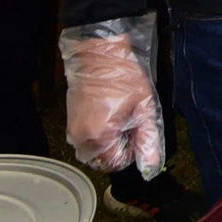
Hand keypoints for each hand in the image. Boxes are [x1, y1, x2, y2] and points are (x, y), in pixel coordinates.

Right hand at [62, 33, 163, 174]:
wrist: (99, 54)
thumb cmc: (124, 77)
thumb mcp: (144, 108)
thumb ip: (148, 140)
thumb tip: (151, 166)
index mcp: (100, 137)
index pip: (117, 163)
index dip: (131, 151)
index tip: (137, 132)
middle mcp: (81, 138)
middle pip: (103, 160)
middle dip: (119, 149)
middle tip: (129, 124)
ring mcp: (73, 130)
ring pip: (93, 152)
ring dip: (108, 144)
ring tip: (119, 118)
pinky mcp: (70, 123)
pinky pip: (85, 141)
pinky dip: (98, 136)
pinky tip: (108, 115)